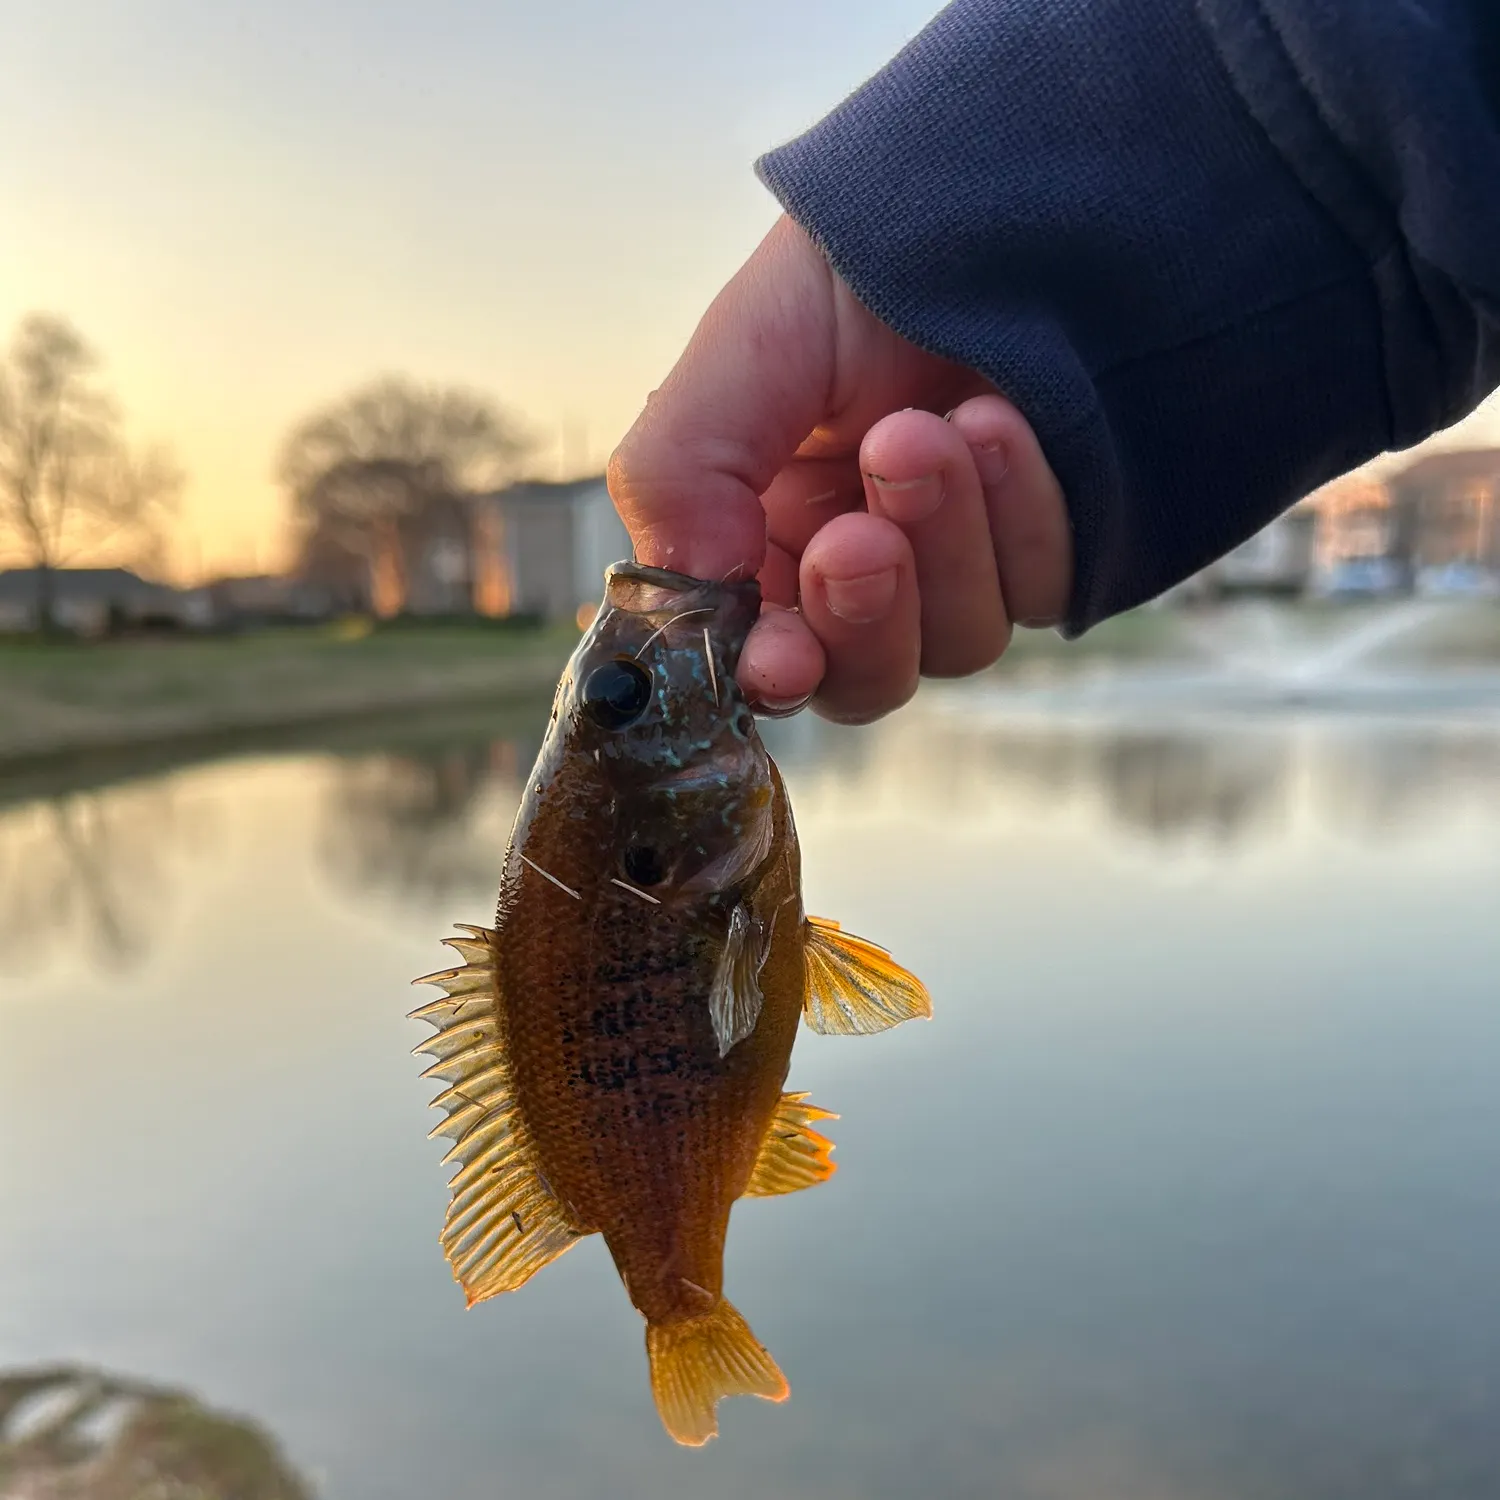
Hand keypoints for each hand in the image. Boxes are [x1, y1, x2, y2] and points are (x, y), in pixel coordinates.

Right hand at [608, 216, 1072, 723]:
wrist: (997, 196)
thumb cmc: (854, 272)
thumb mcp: (739, 358)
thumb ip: (680, 478)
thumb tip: (682, 603)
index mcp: (768, 539)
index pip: (765, 658)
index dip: (771, 674)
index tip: (778, 659)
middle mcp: (862, 568)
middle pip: (865, 680)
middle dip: (865, 614)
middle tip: (860, 537)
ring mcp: (960, 564)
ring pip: (958, 643)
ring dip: (944, 540)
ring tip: (933, 426)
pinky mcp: (1044, 545)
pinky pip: (1042, 589)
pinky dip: (1020, 517)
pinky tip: (1004, 424)